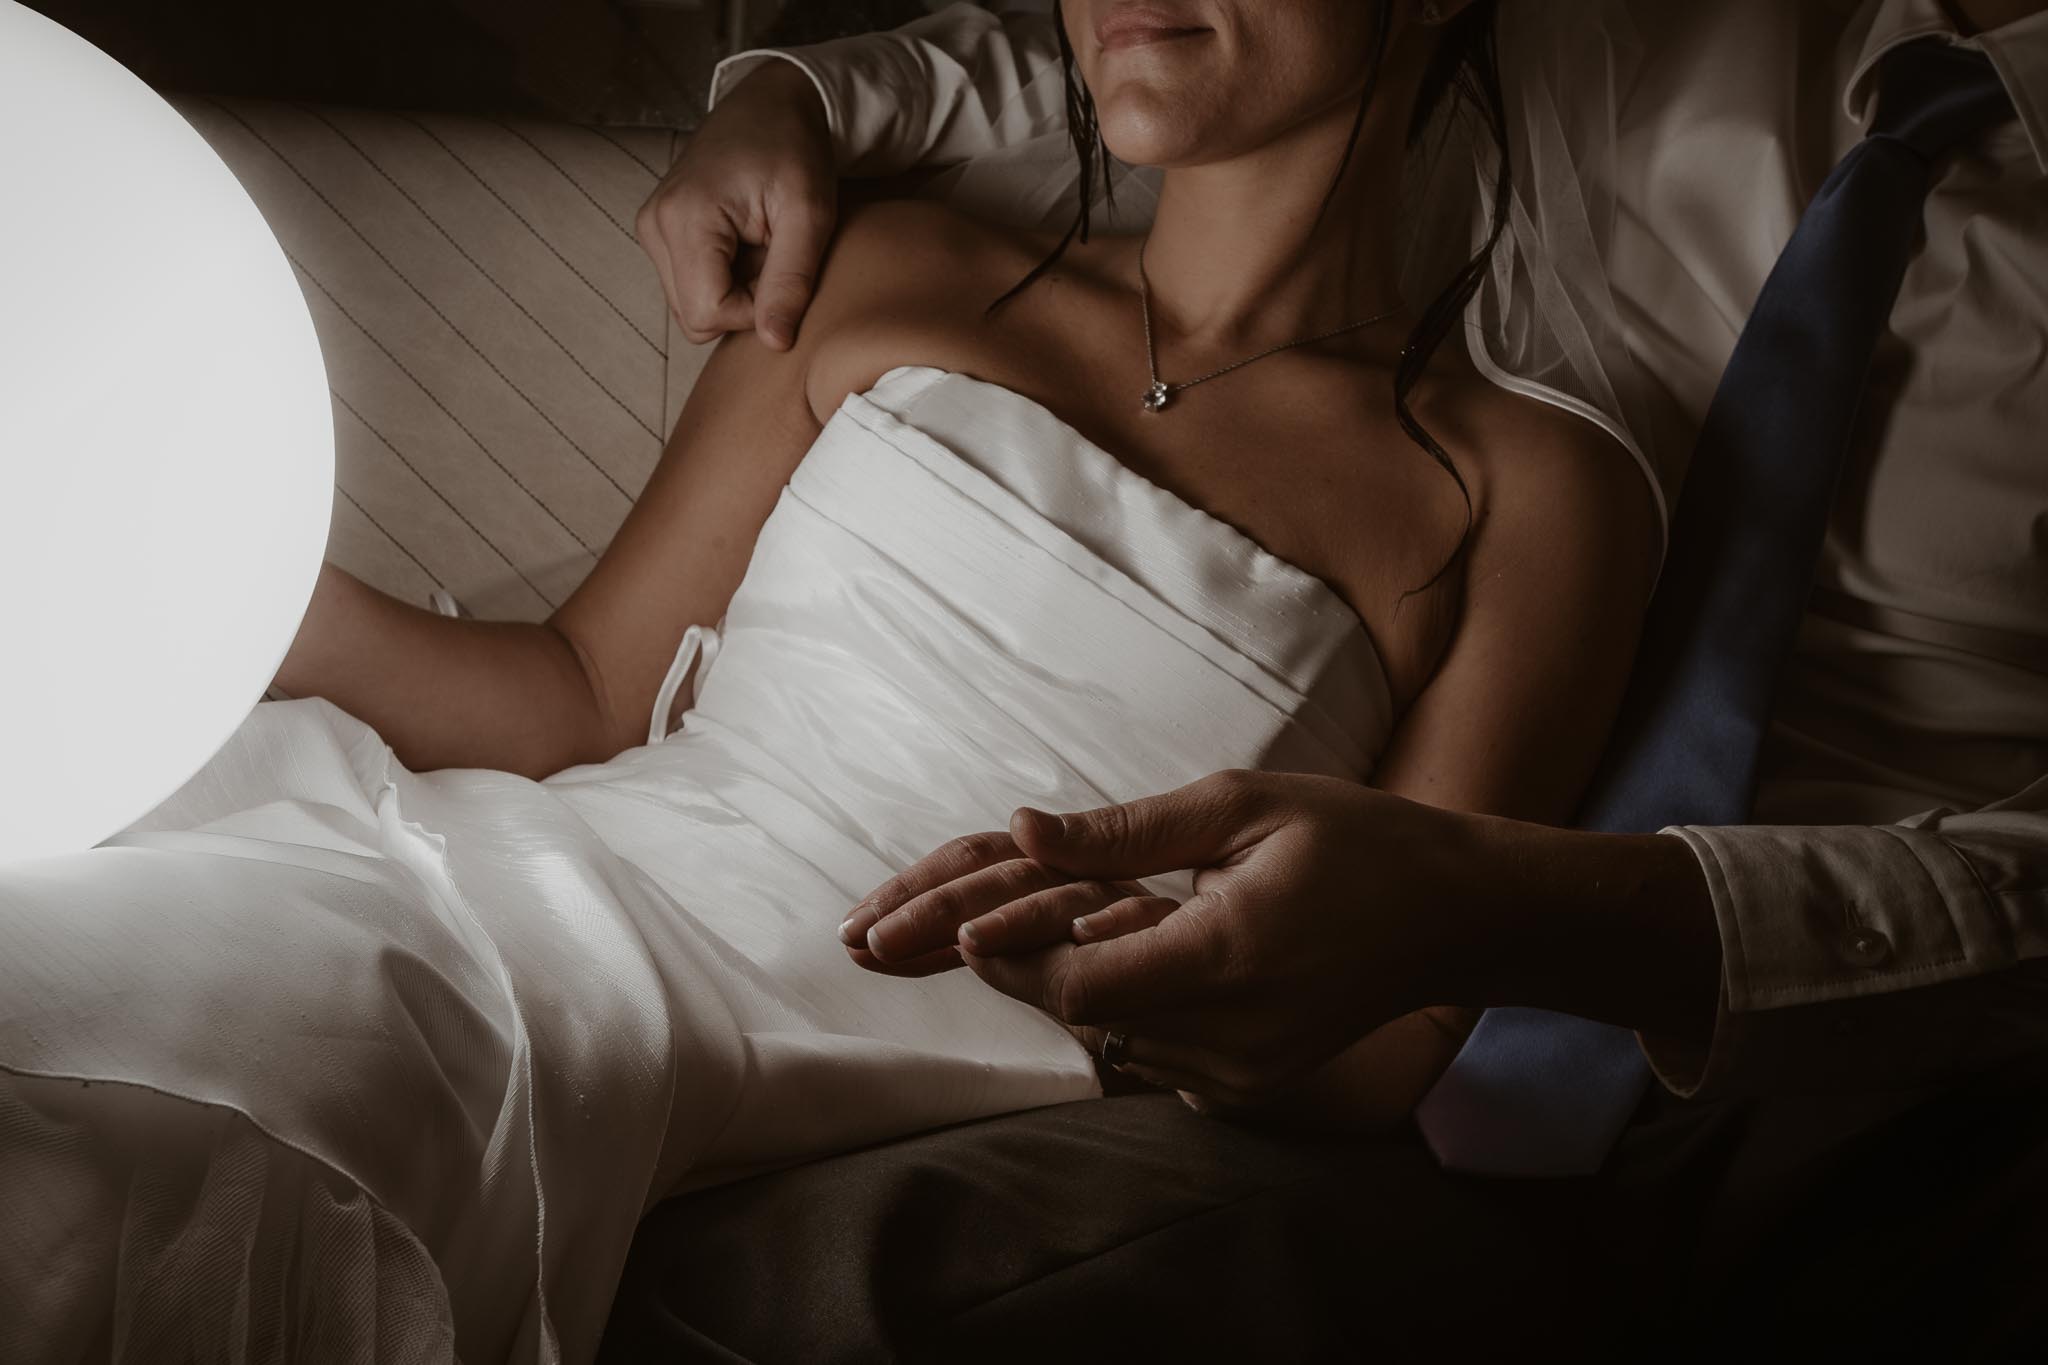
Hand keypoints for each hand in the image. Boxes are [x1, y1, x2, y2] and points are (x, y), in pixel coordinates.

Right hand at [635, 60, 836, 348]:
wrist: (771, 102)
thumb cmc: (794, 149)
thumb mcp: (809, 215)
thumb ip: (791, 281)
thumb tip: (774, 343)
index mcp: (684, 220)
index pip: (708, 314)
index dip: (754, 312)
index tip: (782, 272)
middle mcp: (655, 226)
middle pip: (695, 318)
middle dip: (743, 303)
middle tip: (774, 256)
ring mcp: (652, 228)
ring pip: (691, 306)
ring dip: (734, 291)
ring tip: (761, 245)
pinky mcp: (659, 230)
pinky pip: (690, 284)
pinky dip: (723, 277)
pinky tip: (745, 243)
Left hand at [844, 769, 1721, 1114]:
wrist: (1455, 918)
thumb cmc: (1357, 841)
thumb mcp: (1243, 807)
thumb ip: (1127, 832)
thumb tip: (1020, 830)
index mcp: (1231, 957)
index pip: (1084, 979)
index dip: (1010, 953)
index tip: (943, 925)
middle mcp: (1231, 1033)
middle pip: (1076, 1014)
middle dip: (989, 968)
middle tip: (889, 936)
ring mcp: (1241, 1069)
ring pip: (1102, 1036)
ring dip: (1038, 984)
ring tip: (944, 941)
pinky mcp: (1246, 1081)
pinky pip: (1144, 1047)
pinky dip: (1097, 1002)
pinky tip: (1061, 959)